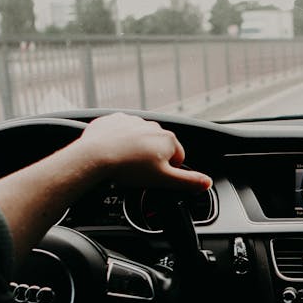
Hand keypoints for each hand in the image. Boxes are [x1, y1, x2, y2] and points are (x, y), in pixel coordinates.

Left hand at [73, 113, 210, 190]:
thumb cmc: (129, 168)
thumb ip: (188, 181)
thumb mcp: (163, 180)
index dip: (167, 171)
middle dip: (151, 159)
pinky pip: (120, 131)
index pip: (177, 157)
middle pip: (158, 147)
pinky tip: (112, 152)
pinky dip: (118, 140)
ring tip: (123, 163)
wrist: (95, 155)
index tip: (154, 177)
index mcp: (168, 139)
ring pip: (139, 139)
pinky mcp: (114, 120)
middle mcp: (153, 126)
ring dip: (135, 149)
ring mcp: (133, 121)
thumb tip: (207, 182)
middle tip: (138, 173)